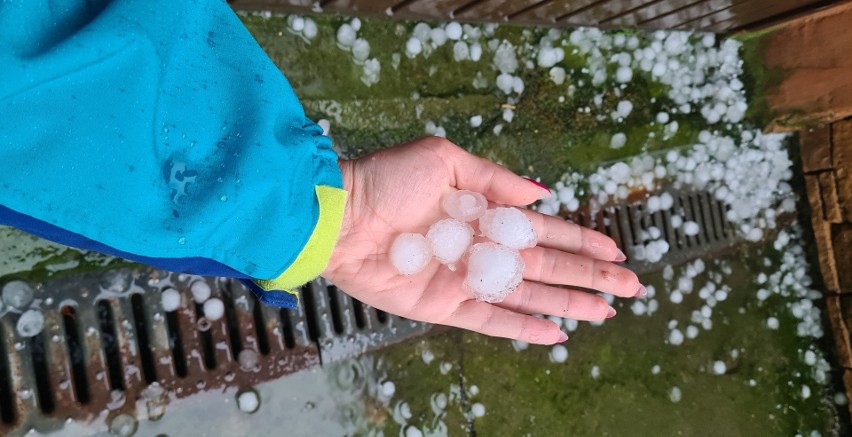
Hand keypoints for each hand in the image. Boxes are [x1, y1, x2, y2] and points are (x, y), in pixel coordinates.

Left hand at [323, 137, 642, 344]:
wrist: (339, 217)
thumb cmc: (386, 179)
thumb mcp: (445, 160)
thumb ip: (494, 179)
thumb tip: (541, 194)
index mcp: (485, 212)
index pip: (545, 229)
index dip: (581, 239)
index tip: (615, 249)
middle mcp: (482, 248)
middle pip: (549, 265)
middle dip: (590, 275)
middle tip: (632, 287)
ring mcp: (466, 279)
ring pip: (531, 295)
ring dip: (570, 303)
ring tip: (608, 311)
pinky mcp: (445, 306)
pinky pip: (493, 321)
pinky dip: (524, 328)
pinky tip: (556, 334)